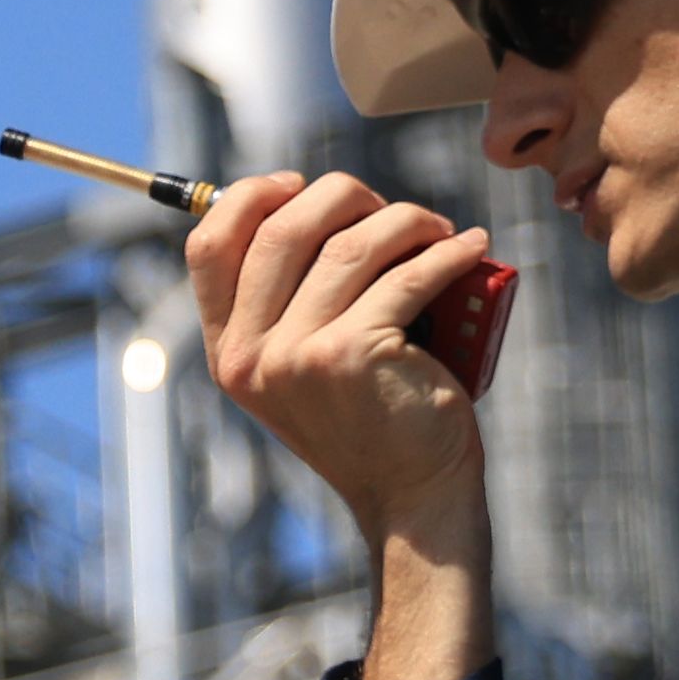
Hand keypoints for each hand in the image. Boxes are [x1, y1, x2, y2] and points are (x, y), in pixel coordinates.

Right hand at [184, 170, 499, 548]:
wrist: (413, 495)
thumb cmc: (371, 416)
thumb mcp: (304, 363)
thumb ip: (289, 299)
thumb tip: (313, 200)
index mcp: (228, 351)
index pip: (208, 245)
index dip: (251, 197)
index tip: (300, 184)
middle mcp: (250, 355)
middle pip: (282, 228)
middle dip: (344, 197)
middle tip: (388, 210)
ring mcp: (298, 356)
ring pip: (351, 245)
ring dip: (407, 221)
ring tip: (439, 230)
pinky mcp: (354, 355)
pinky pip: (406, 276)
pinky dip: (447, 253)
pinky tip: (470, 248)